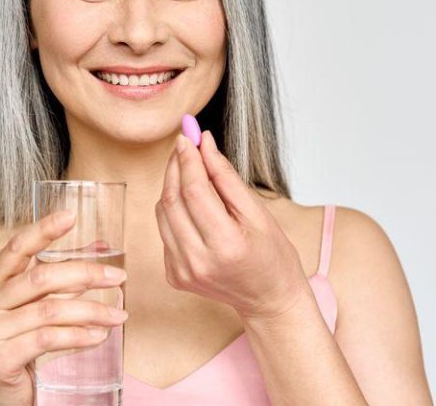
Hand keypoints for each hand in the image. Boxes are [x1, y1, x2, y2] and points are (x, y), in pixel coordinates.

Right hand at [0, 210, 128, 405]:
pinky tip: (99, 335)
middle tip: (118, 278)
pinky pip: (47, 340)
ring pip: (50, 311)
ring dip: (92, 310)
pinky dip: (79, 336)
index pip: (16, 248)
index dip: (43, 230)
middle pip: (41, 278)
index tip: (71, 216)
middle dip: (86, 274)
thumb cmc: (14, 345)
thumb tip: (102, 249)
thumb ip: (59, 281)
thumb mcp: (30, 308)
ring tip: (118, 315)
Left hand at [155, 131, 309, 321]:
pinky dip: (173, 210)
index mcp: (226, 245)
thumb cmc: (272, 256)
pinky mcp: (173, 275)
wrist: (269, 299)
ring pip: (162, 213)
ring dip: (171, 185)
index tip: (187, 137)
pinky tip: (190, 203)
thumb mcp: (258, 213)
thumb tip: (204, 144)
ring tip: (188, 169)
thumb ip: (226, 178)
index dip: (188, 159)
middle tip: (184, 145)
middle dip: (176, 166)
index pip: (194, 191)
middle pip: (172, 200)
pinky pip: (164, 230)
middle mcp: (198, 261)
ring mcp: (182, 271)